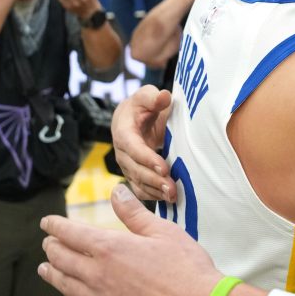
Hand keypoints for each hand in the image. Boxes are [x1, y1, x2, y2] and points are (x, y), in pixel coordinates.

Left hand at [38, 184, 219, 295]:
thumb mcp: (163, 232)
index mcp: (110, 248)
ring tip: (46, 269)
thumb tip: (116, 190)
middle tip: (48, 243)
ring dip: (52, 274)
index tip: (46, 223)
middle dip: (52, 247)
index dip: (55, 226)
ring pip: (65, 286)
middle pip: (62, 259)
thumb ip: (134, 213)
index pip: (71, 233)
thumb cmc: (186, 268)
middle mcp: (98, 275)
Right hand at [113, 86, 174, 201]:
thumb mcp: (147, 96)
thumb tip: (163, 97)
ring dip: (155, 191)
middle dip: (153, 179)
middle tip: (172, 187)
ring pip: (137, 182)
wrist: (137, 117)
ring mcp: (126, 165)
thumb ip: (153, 97)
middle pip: (134, 169)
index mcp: (123, 130)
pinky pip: (140, 189)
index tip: (163, 168)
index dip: (146, 158)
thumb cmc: (144, 105)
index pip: (131, 147)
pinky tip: (169, 199)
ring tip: (173, 195)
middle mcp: (121, 151)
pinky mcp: (133, 175)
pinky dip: (153, 196)